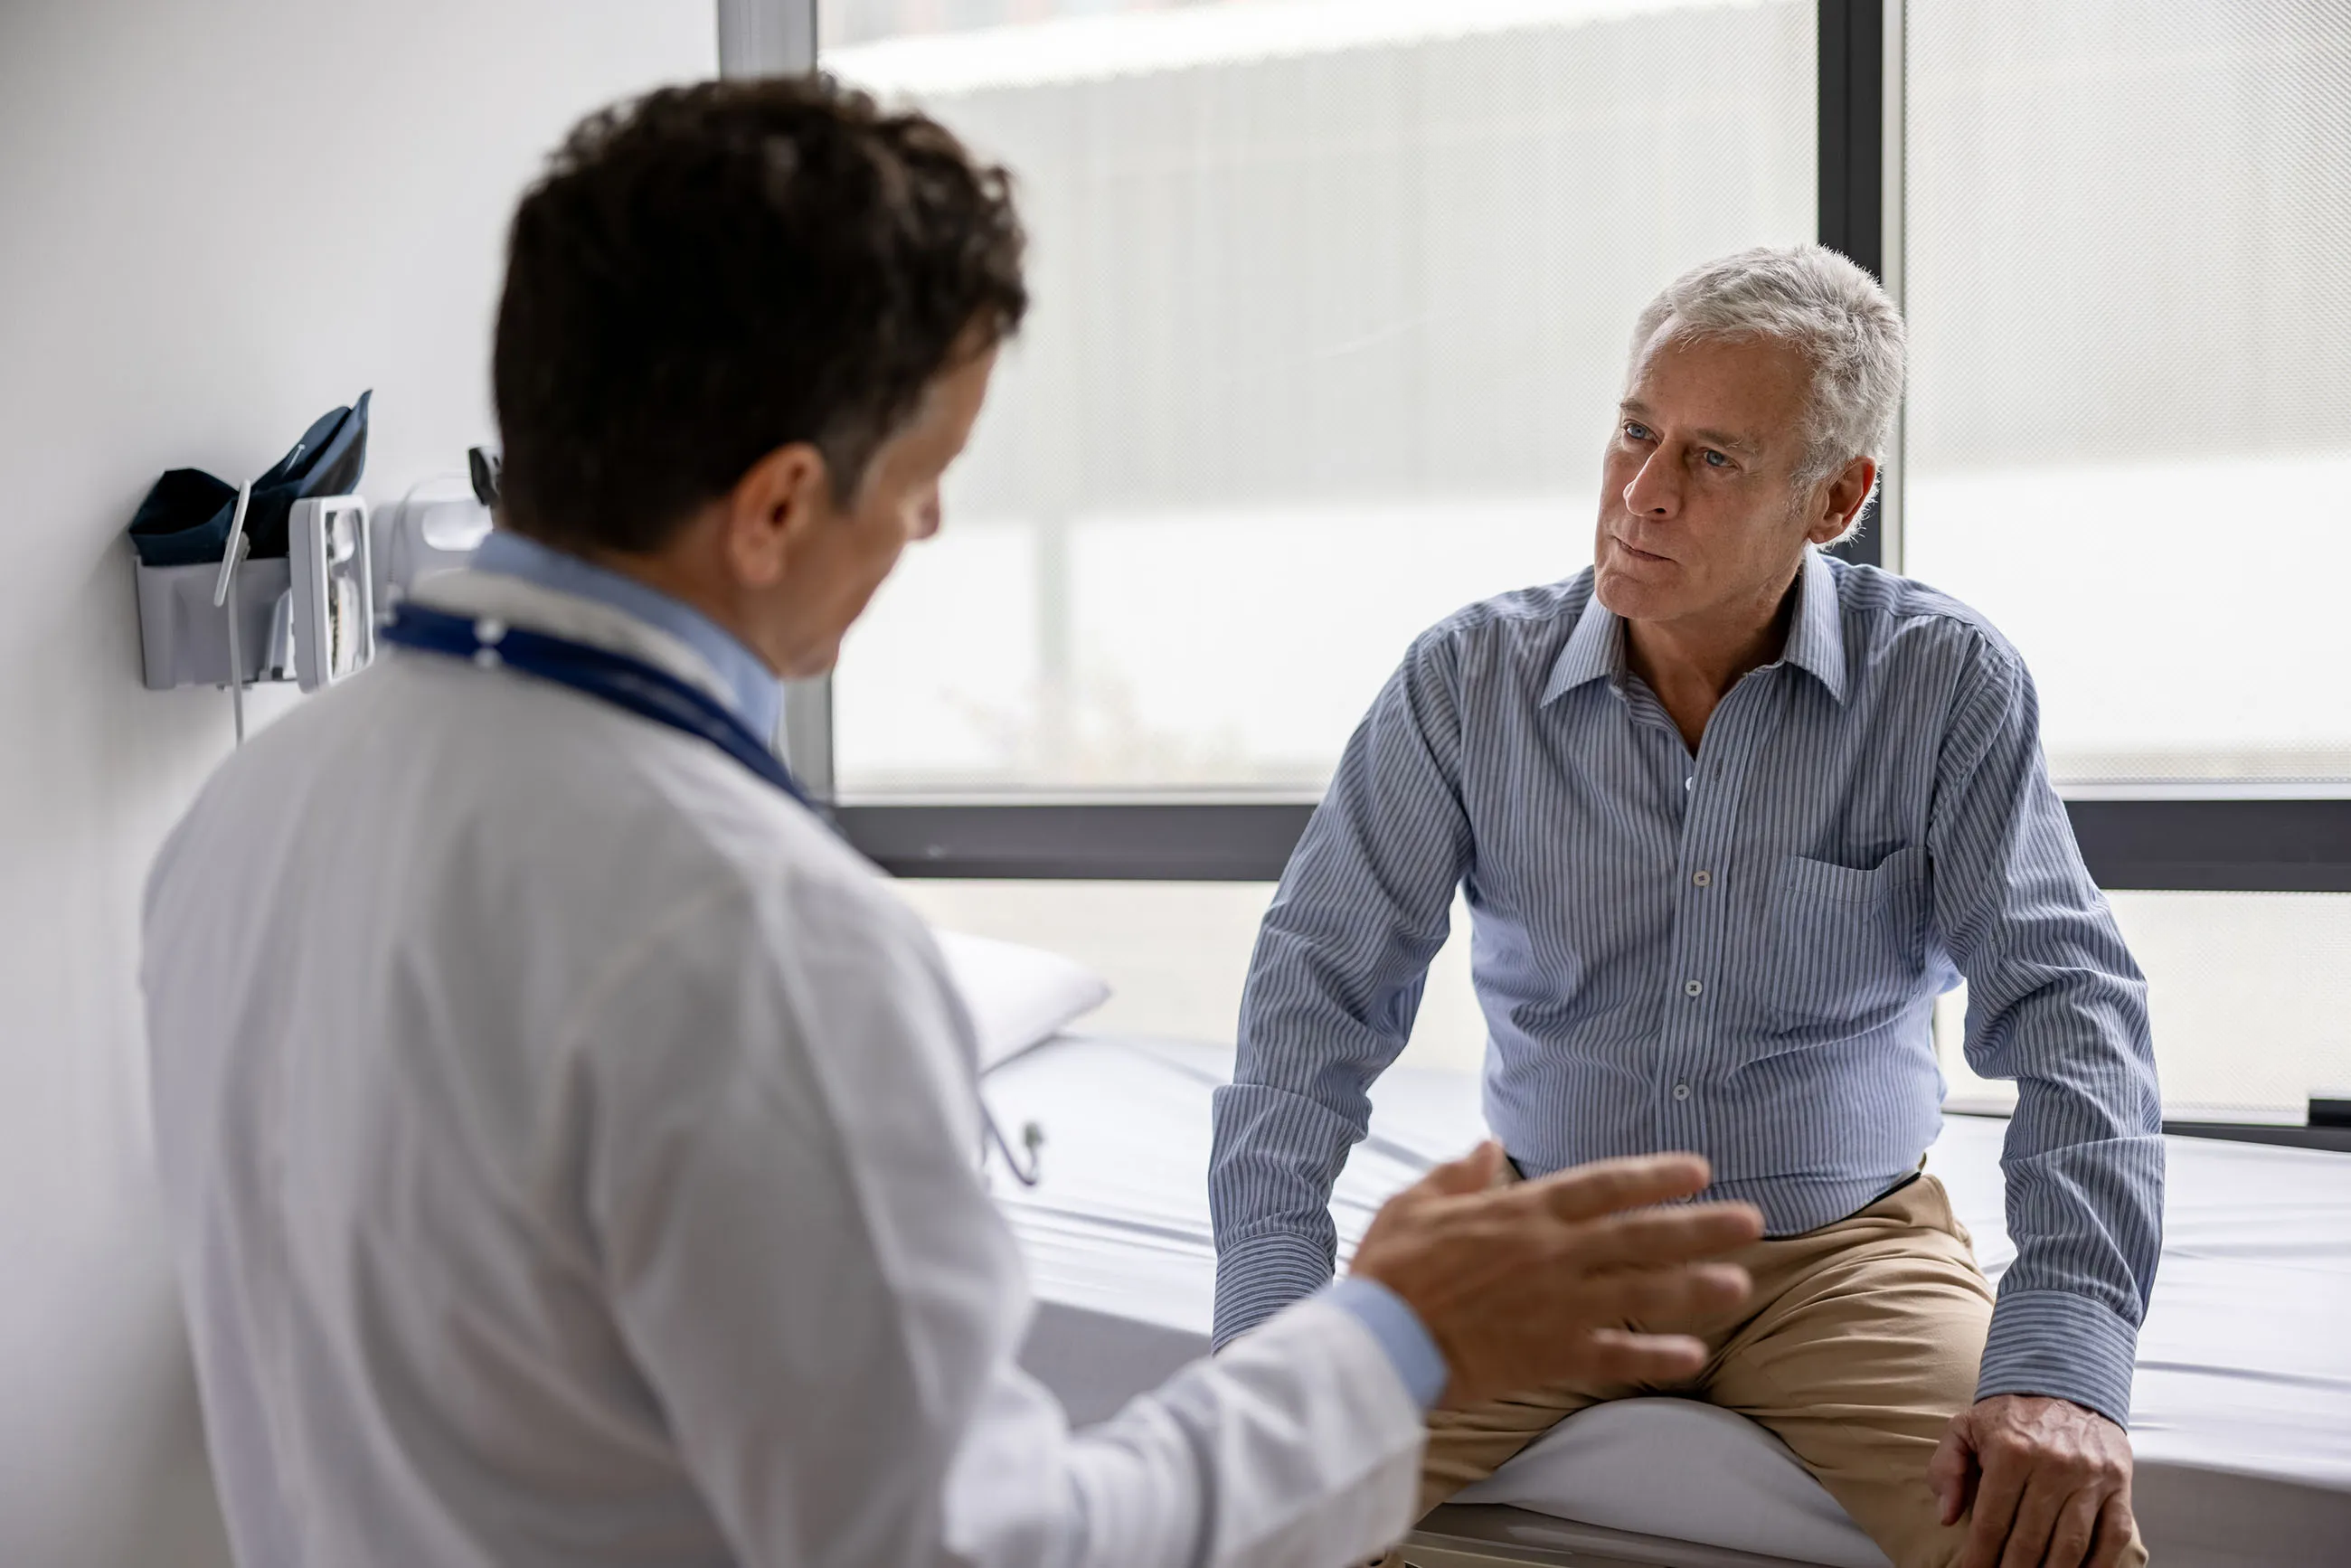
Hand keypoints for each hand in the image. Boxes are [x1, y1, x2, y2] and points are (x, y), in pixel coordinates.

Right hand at [1349, 1141, 1760, 1407]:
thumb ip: (1459, 1175)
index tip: (1697, 1170)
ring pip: (1642, 1292)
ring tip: (1741, 1285)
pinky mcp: (1551, 1355)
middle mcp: (1553, 1254)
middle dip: (1700, 1228)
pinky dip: (1655, 1355)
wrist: (1380, 1339)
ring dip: (1695, 1288)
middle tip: (1751, 1224)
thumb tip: (1489, 1146)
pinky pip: (1615, 1355)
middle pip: (1641, 1236)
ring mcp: (1558, 1306)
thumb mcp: (1416, 1203)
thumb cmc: (1391, 1269)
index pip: (1603, 1185)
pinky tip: (1695, 1355)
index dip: (1653, 1175)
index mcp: (1522, 1211)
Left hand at [1929, 1394, 2135, 1567]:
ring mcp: (2090, 1477)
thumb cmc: (2011, 1412)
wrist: (2066, 1380)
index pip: (1992, 1520)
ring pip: (2070, 1544)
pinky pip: (2113, 1535)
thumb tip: (1946, 1516)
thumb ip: (1948, 1467)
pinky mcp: (2119, 1483)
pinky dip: (2098, 1565)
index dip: (1979, 1555)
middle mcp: (2053, 1466)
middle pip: (2030, 1539)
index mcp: (2011, 1451)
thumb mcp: (1966, 1426)